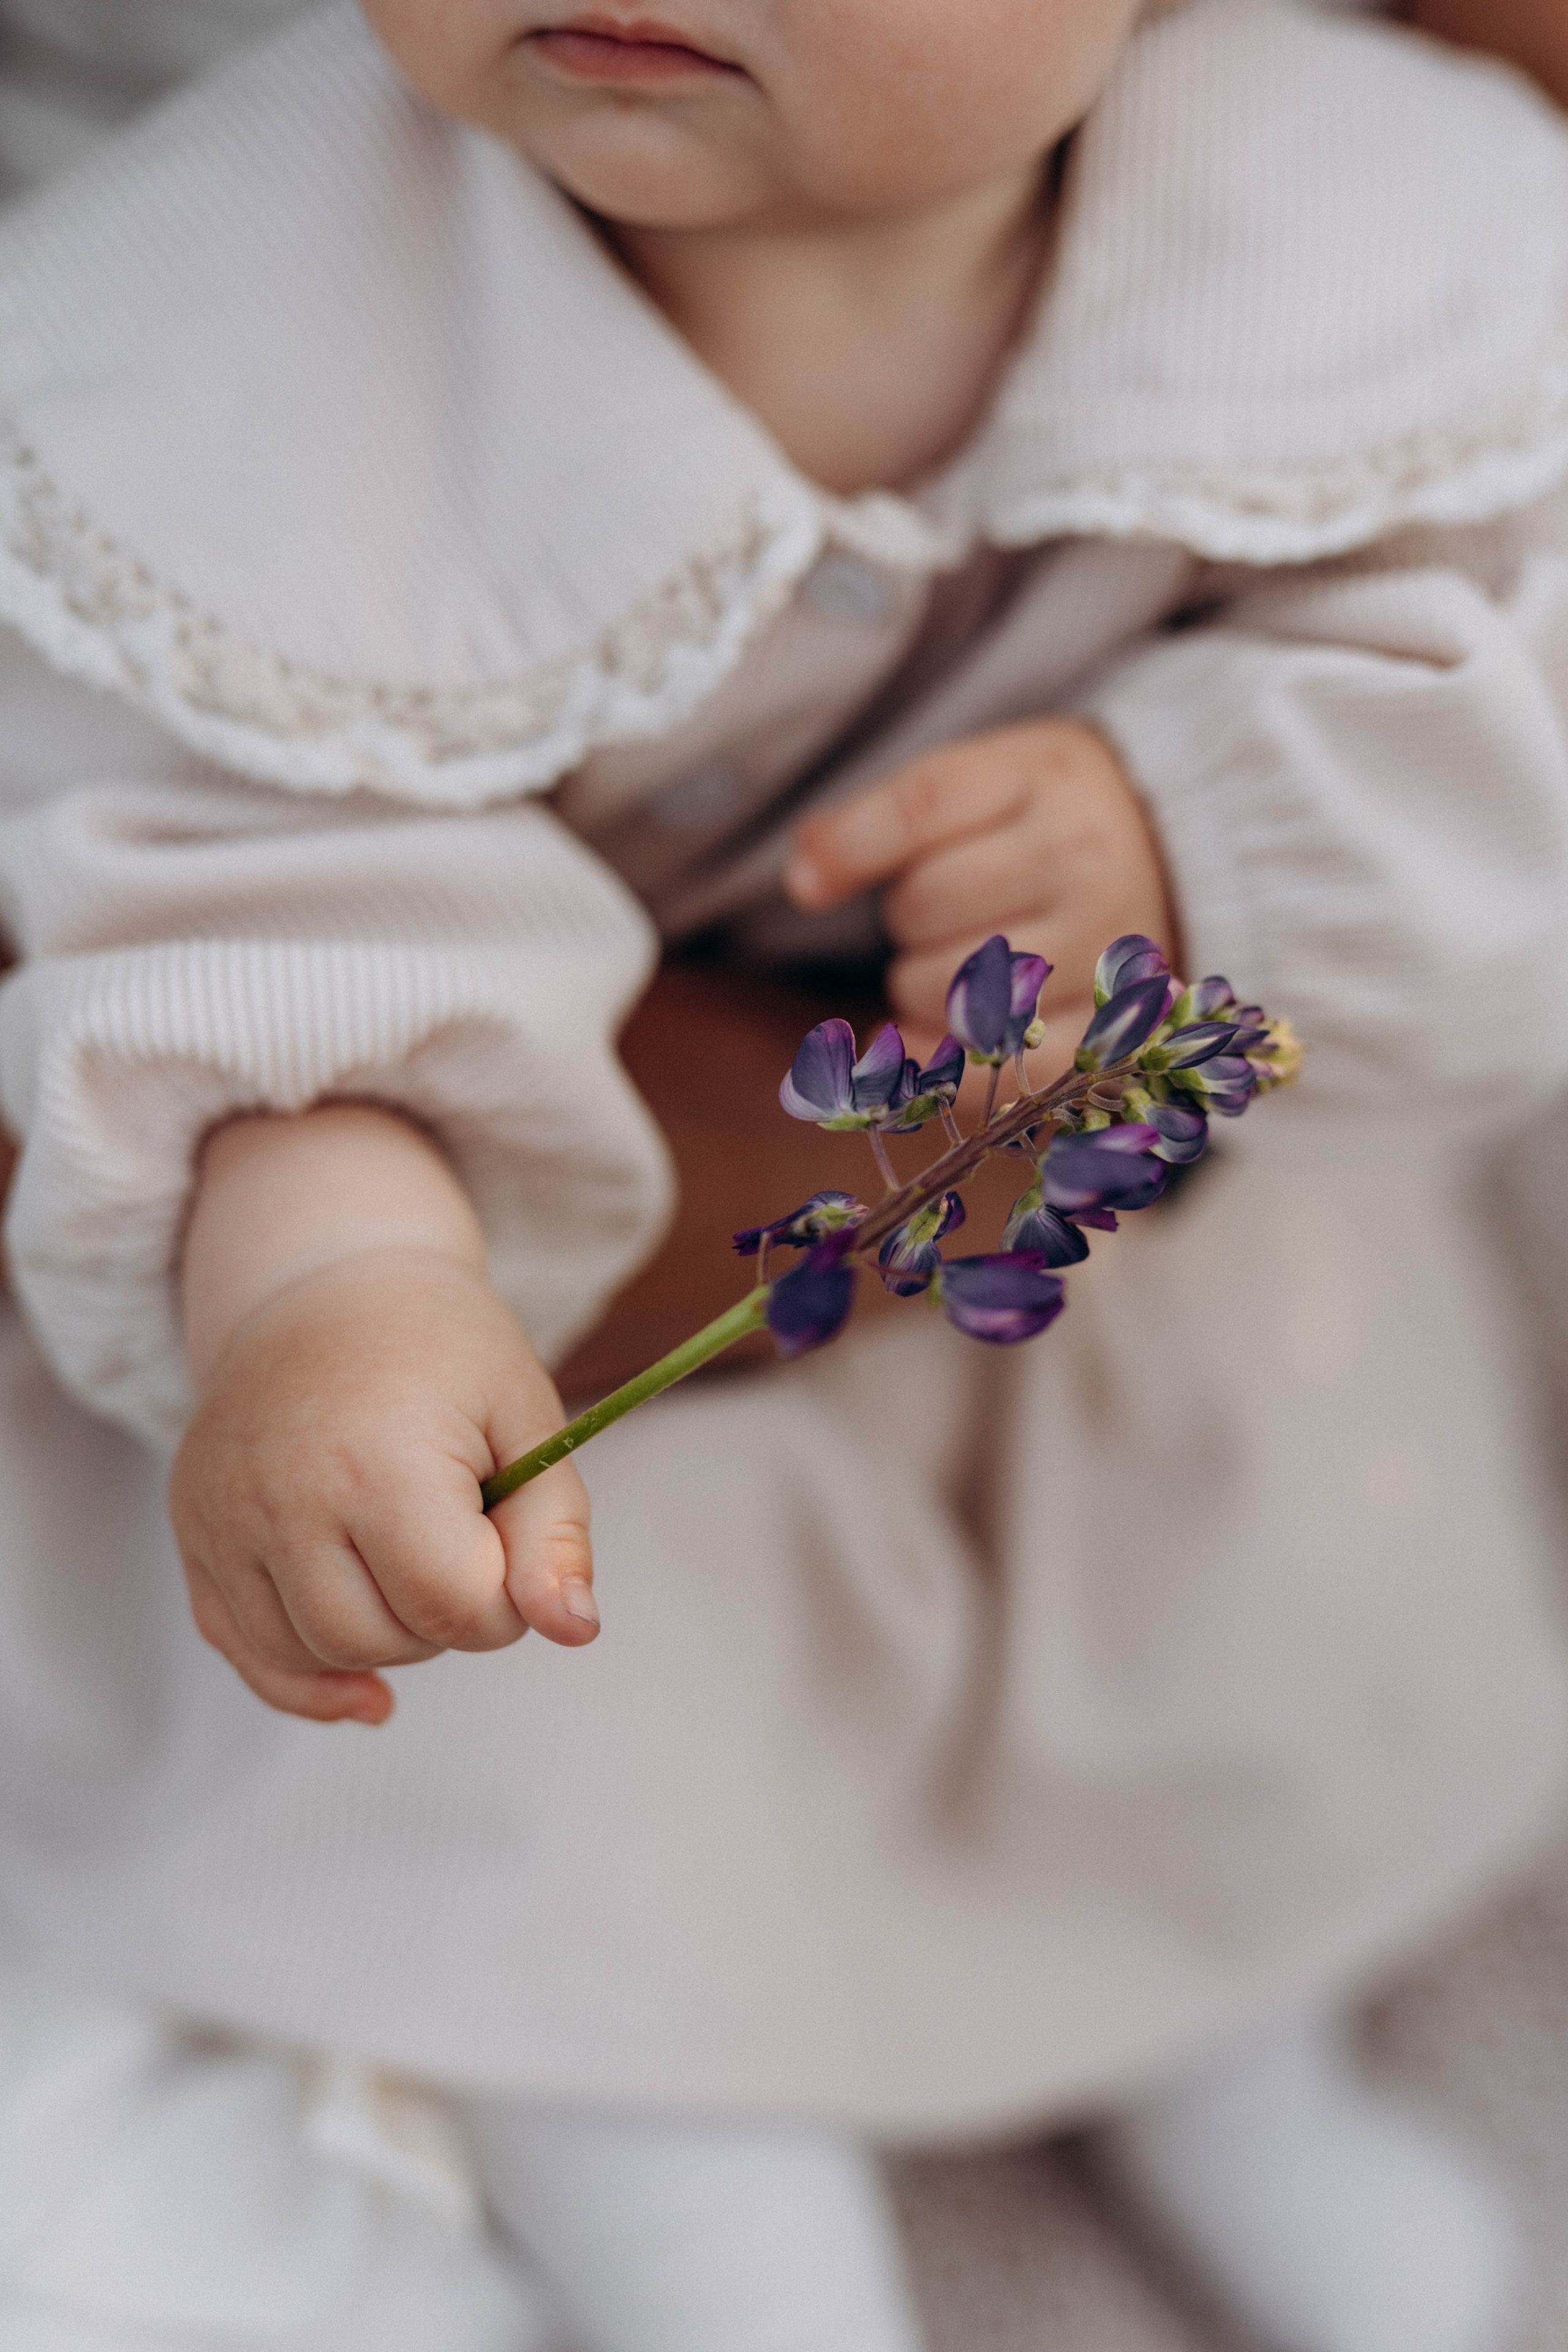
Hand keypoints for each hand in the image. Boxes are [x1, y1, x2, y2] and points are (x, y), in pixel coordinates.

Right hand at [170, 1109, 595, 1726]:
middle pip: (377, 1641)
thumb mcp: (526, 1418)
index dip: (505, 1598)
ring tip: (406, 1560)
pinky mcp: (193, 1534)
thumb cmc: (442, 1350)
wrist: (327, 1282)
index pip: (454, 1605)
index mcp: (377, 1462)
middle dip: (442, 1619)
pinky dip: (306, 1678)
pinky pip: (245, 1652)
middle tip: (460, 1541)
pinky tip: (362, 1686)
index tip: (508, 1538)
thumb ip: (556, 1534)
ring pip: (311, 1656)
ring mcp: (221, 1518)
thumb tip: (574, 1632)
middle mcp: (281, 1497)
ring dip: (379, 1640)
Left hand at [784, 717, 1176, 1081]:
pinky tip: (937, 1040)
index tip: (806, 885)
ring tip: (965, 959)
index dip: (850, 847)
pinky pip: (999, 1069)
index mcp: (1047, 776)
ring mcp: (1102, 951)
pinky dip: (949, 1063)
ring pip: (946, 992)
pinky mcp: (1110, 1031)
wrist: (1180, 856)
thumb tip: (803, 879)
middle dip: (907, 916)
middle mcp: (1085, 860)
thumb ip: (885, 816)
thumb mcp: (983, 778)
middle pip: (924, 907)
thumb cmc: (1048, 818)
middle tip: (948, 907)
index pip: (924, 805)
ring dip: (925, 987)